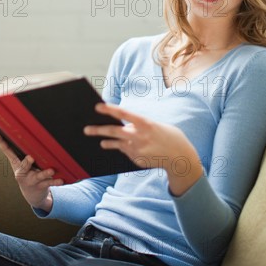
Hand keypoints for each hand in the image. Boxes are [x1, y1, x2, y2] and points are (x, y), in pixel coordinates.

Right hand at [0, 131, 63, 210]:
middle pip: (24, 166)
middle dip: (27, 163)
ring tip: (51, 170)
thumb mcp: (22, 163)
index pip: (7, 151)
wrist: (32, 194)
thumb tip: (22, 129)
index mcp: (16, 164)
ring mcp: (32, 180)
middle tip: (30, 157)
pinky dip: (55, 181)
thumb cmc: (28, 173)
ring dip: (45, 173)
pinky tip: (61, 179)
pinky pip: (49, 183)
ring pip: (39, 176)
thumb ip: (22, 150)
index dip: (1, 142)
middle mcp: (22, 172)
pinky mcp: (41, 185)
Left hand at [84, 103, 202, 195]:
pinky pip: (125, 151)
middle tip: (86, 129)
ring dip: (106, 142)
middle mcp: (139, 136)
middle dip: (98, 130)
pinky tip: (120, 147)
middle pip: (114, 131)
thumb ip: (140, 125)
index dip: (109, 109)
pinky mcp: (136, 159)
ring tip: (100, 141)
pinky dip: (122, 148)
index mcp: (145, 123)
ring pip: (117, 143)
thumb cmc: (168, 136)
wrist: (180, 157)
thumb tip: (124, 126)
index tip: (97, 106)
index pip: (123, 113)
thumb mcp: (156, 126)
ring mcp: (137, 149)